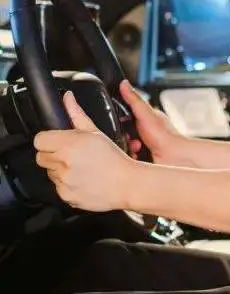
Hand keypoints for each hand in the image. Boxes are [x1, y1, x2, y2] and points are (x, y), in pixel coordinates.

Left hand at [34, 91, 135, 211]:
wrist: (126, 183)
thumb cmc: (114, 158)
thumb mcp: (95, 132)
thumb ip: (76, 113)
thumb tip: (68, 98)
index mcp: (70, 143)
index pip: (39, 140)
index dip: (48, 139)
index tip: (57, 141)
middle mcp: (64, 162)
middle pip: (41, 156)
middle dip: (53, 154)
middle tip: (71, 153)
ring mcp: (64, 181)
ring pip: (49, 172)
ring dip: (60, 168)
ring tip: (80, 167)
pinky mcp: (65, 195)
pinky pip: (57, 186)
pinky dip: (66, 183)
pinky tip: (82, 178)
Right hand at [120, 80, 182, 164]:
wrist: (174, 157)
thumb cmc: (165, 135)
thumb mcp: (146, 114)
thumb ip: (134, 99)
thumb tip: (124, 84)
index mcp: (147, 118)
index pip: (126, 116)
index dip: (120, 120)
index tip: (120, 122)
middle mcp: (145, 132)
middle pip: (123, 132)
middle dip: (124, 136)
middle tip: (131, 137)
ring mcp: (144, 145)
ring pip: (124, 146)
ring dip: (128, 148)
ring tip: (137, 147)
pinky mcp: (142, 159)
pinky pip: (129, 158)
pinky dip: (131, 157)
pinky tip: (138, 156)